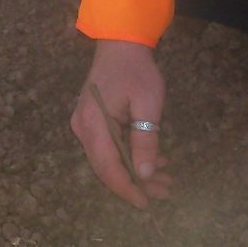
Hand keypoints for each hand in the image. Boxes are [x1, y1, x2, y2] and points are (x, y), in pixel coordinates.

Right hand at [70, 39, 171, 207]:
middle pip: (106, 167)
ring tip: (165, 180)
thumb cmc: (137, 70)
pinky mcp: (92, 123)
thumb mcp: (148, 104)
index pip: (108, 167)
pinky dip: (130, 158)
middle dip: (135, 183)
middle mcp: (82, 129)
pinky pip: (109, 148)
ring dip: (136, 171)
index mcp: (93, 124)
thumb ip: (146, 140)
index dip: (126, 188)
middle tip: (164, 192)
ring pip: (108, 160)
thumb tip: (146, 174)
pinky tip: (153, 161)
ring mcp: (84, 126)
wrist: (120, 43)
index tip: (146, 202)